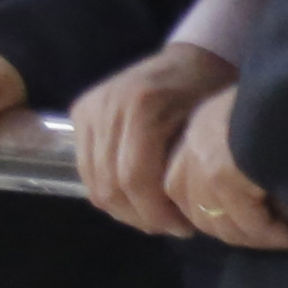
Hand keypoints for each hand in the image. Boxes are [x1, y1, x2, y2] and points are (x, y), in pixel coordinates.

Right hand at [69, 43, 235, 235]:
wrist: (189, 59)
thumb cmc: (208, 92)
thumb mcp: (205, 129)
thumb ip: (185, 169)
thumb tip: (179, 219)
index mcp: (141, 106)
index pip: (134, 179)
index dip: (155, 213)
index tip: (183, 228)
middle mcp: (107, 106)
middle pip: (109, 185)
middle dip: (139, 216)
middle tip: (168, 227)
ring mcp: (89, 109)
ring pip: (93, 181)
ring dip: (122, 208)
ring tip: (152, 215)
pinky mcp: (79, 113)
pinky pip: (86, 168)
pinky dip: (107, 190)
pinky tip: (134, 196)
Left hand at [166, 86, 287, 250]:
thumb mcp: (255, 125)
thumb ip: (240, 160)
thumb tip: (254, 211)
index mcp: (197, 129)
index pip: (179, 191)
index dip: (215, 217)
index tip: (251, 226)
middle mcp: (194, 144)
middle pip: (199, 215)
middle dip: (240, 233)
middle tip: (280, 234)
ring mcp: (206, 159)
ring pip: (225, 226)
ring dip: (262, 238)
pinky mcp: (226, 173)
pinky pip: (252, 224)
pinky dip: (278, 236)